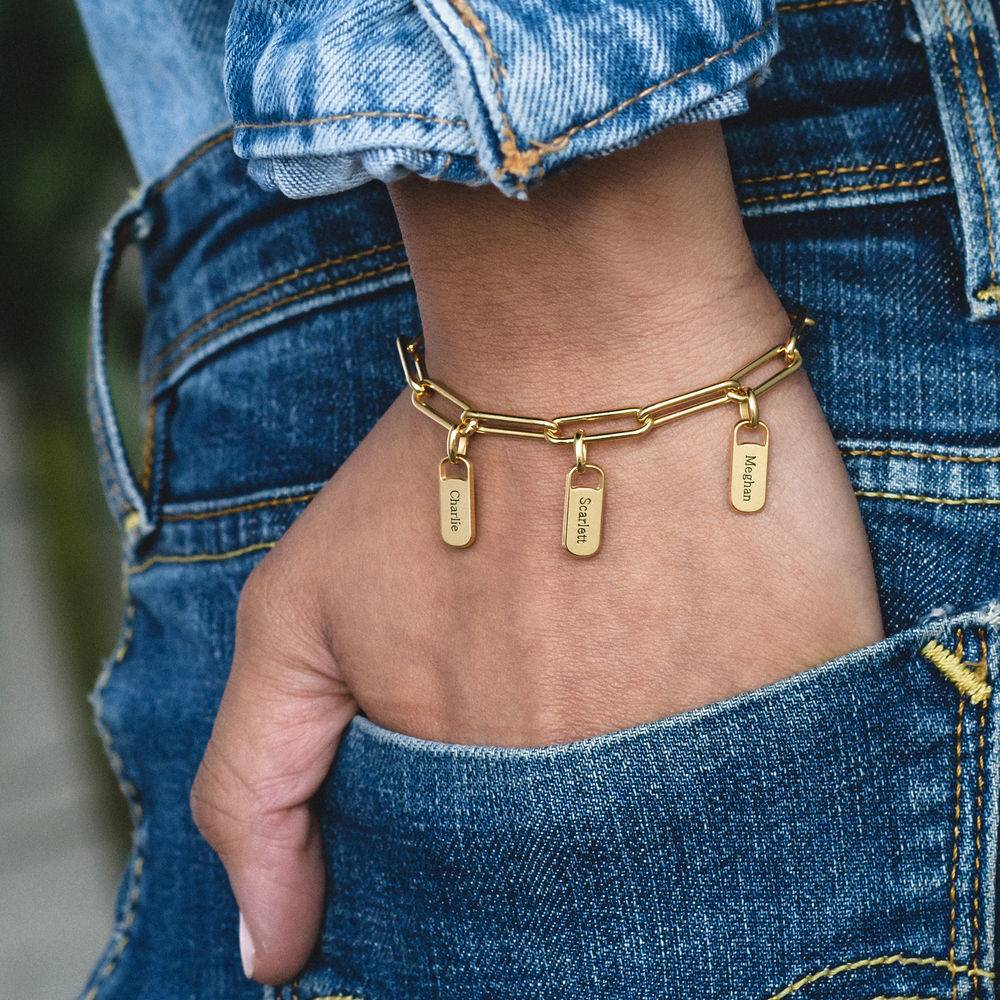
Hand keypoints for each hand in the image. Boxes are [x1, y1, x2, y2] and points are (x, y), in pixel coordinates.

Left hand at [190, 122, 883, 983]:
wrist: (584, 345)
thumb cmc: (432, 473)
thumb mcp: (297, 618)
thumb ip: (258, 791)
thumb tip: (273, 958)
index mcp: (488, 802)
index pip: (501, 917)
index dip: (503, 865)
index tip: (509, 781)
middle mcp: (607, 798)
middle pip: (604, 885)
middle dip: (582, 819)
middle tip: (573, 686)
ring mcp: (720, 737)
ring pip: (701, 826)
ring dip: (672, 775)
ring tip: (635, 654)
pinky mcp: (815, 669)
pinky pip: (795, 752)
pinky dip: (756, 723)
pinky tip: (710, 638)